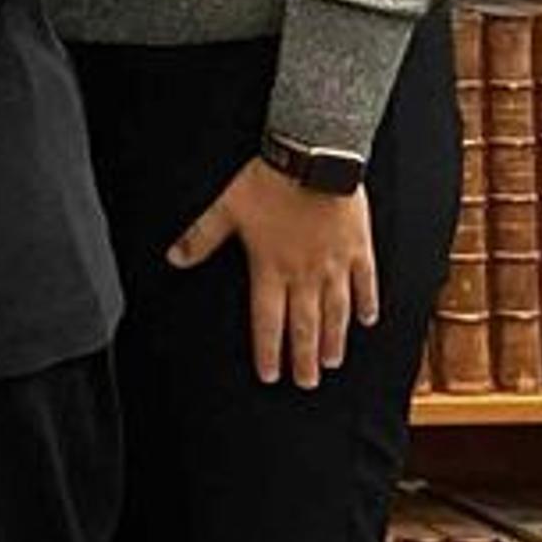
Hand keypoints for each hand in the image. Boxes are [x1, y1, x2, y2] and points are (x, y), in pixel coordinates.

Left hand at [171, 160, 380, 386]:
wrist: (313, 158)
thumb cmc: (268, 182)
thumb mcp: (226, 208)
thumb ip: (200, 237)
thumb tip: (173, 258)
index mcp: (271, 267)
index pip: (267, 320)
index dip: (268, 350)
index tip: (270, 375)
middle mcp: (304, 273)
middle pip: (305, 325)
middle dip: (303, 357)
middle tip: (306, 383)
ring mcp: (335, 264)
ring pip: (336, 312)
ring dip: (334, 340)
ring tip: (332, 363)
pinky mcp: (358, 249)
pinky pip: (366, 283)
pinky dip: (368, 304)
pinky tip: (368, 321)